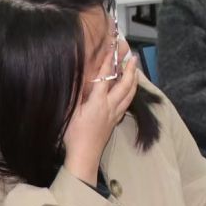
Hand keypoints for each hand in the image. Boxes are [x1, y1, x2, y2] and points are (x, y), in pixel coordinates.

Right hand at [64, 39, 139, 183]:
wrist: (84, 156)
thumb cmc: (73, 135)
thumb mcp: (69, 112)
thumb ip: (74, 93)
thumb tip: (77, 76)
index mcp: (97, 101)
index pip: (105, 77)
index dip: (109, 62)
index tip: (112, 49)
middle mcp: (109, 106)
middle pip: (124, 85)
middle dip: (129, 70)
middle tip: (133, 57)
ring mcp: (114, 114)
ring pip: (128, 94)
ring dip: (133, 81)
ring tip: (135, 71)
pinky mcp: (114, 122)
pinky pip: (126, 104)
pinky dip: (130, 94)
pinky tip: (129, 92)